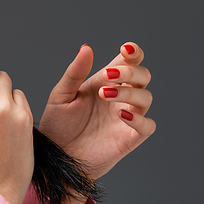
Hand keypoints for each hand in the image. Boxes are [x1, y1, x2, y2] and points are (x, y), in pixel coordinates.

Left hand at [38, 43, 155, 179]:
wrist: (55, 155)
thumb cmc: (57, 124)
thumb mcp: (61, 94)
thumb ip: (75, 72)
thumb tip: (86, 47)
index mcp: (105, 82)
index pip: (129, 62)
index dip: (133, 53)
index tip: (125, 49)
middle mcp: (119, 97)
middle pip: (142, 76)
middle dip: (130, 71)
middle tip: (108, 75)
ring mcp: (126, 117)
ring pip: (146, 98)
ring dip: (129, 92)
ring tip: (104, 94)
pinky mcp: (129, 138)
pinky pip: (147, 126)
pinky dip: (140, 119)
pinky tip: (122, 114)